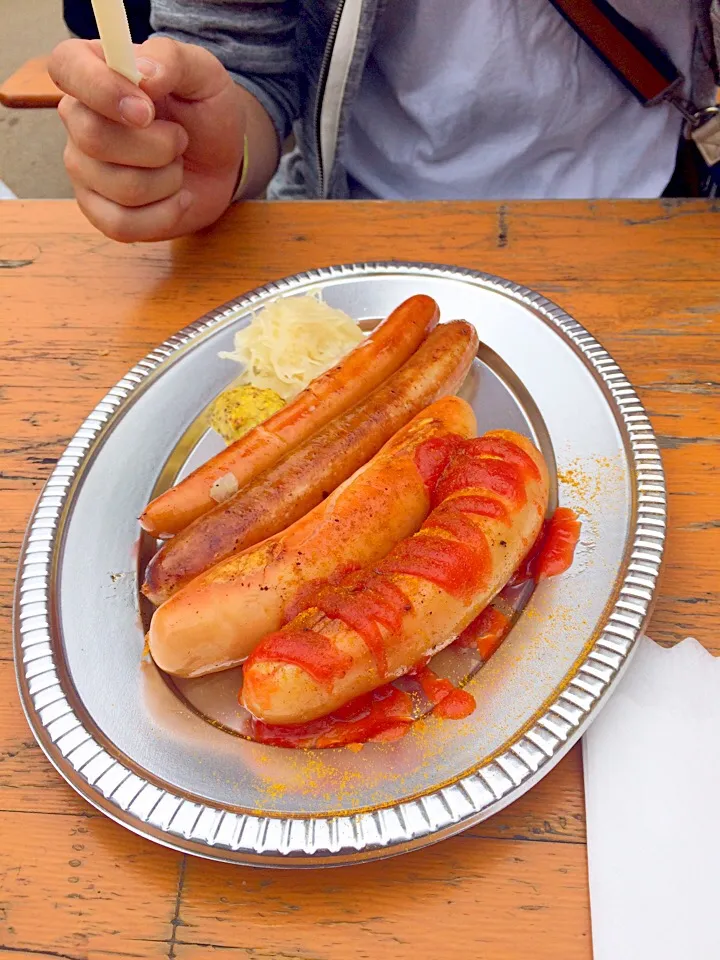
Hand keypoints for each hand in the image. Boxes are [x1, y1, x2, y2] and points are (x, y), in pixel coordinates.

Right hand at [50, 37, 247, 241]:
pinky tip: (177, 198)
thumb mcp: (202, 73)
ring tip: (177, 165)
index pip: (66, 67)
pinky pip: (122, 224)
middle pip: (94, 138)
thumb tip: (144, 75)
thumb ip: (172, 60)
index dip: (102, 90)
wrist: (221, 162)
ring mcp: (84, 168)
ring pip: (120, 186)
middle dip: (157, 146)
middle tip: (180, 138)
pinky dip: (164, 215)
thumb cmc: (205, 112)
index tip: (145, 110)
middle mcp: (78, 119)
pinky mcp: (98, 211)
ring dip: (168, 180)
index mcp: (92, 71)